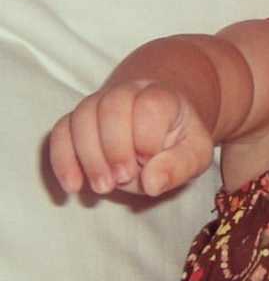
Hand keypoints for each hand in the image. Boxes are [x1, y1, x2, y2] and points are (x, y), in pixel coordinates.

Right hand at [50, 80, 213, 196]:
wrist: (160, 126)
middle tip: (124, 179)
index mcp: (162, 96)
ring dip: (88, 157)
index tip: (151, 162)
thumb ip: (180, 166)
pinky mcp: (78, 120)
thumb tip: (152, 183)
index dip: (147, 138)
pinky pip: (61, 131)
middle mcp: (128, 92)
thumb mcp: (196, 154)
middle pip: (111, 106)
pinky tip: (73, 186)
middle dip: (114, 148)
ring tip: (103, 187)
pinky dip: (63, 160)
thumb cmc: (179, 142)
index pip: (150, 105)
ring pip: (82, 117)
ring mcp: (99, 103)